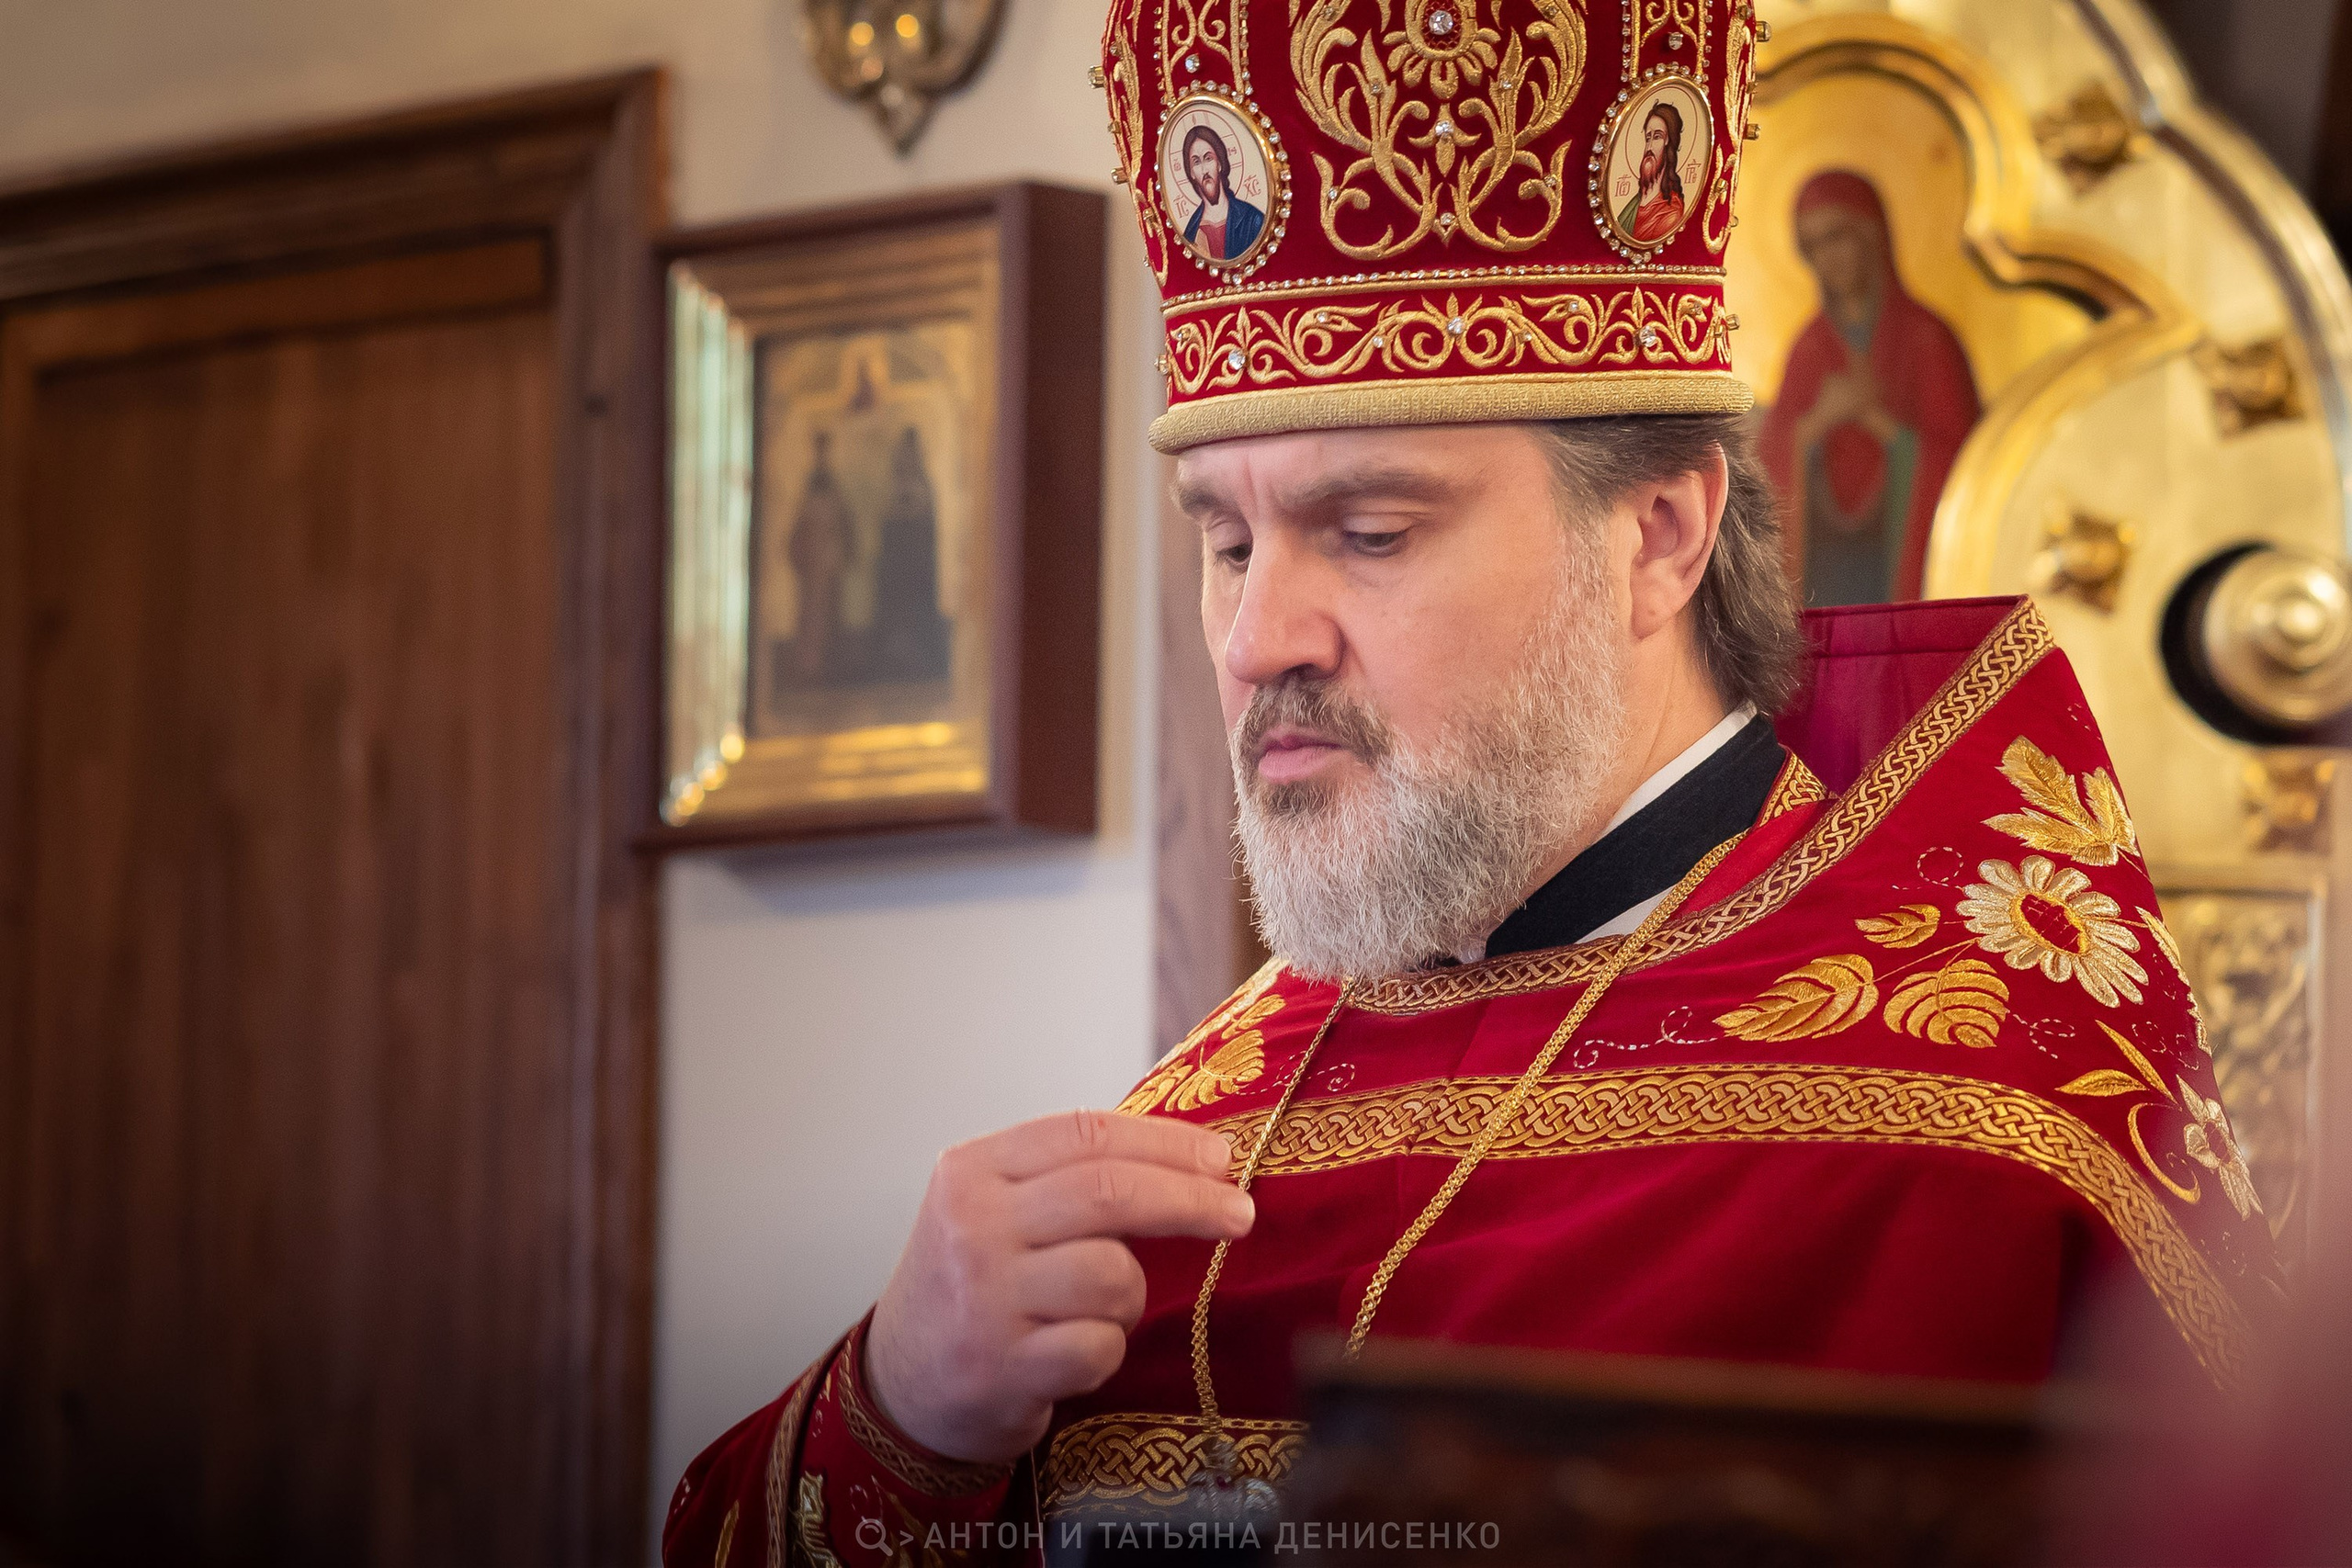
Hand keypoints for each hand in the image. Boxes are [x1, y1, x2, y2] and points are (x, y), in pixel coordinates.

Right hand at [865, 1109, 1249, 1463]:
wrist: (902, 1383)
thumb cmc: (974, 1285)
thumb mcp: (997, 1209)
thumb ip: (1071, 1178)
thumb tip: (1197, 1157)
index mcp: (973, 1170)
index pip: (1086, 1134)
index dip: (1166, 1141)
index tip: (1221, 1158)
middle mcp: (972, 1227)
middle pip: (1109, 1193)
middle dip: (1190, 1201)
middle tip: (1239, 1214)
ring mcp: (983, 1300)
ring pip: (1112, 1275)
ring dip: (1130, 1296)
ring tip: (1101, 1310)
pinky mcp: (1000, 1369)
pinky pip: (1099, 1347)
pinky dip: (1106, 1351)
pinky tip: (1073, 1353)